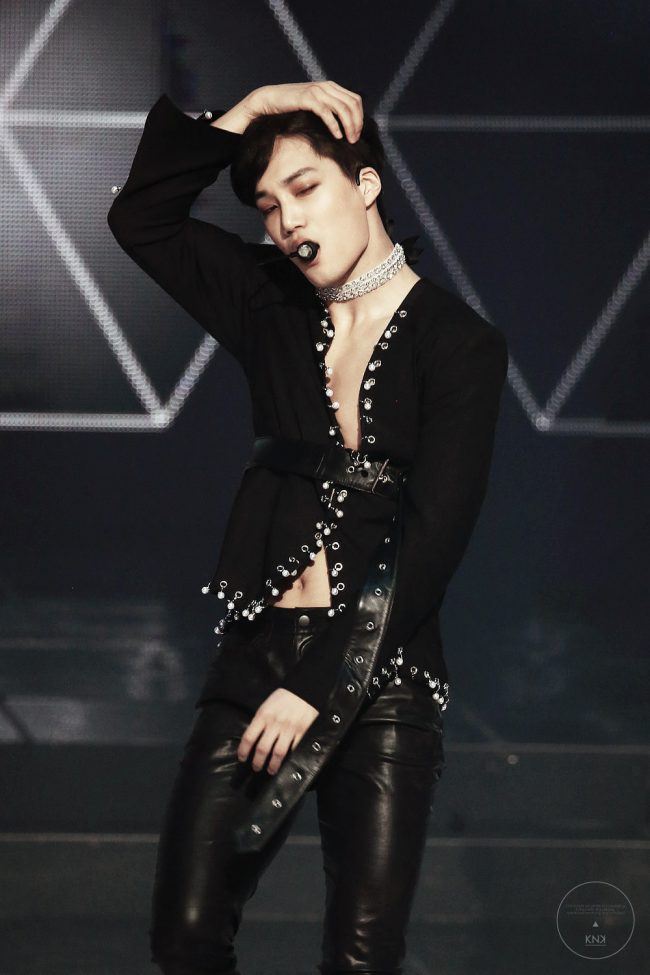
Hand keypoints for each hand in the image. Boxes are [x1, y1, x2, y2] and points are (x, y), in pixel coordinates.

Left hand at [237, 688, 318, 774]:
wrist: (304, 690)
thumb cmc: (283, 697)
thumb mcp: (266, 705)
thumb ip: (260, 720)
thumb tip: (252, 737)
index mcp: (263, 715)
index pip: (249, 737)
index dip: (243, 751)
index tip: (242, 758)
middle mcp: (275, 723)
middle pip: (262, 748)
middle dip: (257, 762)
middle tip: (256, 768)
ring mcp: (289, 728)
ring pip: (278, 753)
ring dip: (273, 765)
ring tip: (270, 770)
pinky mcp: (301, 731)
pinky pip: (294, 749)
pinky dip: (289, 758)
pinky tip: (286, 762)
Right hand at [247, 81, 363, 142]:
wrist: (271, 99)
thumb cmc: (292, 106)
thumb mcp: (314, 104)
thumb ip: (328, 108)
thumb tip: (344, 124)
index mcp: (331, 87)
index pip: (355, 100)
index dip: (360, 117)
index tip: (357, 133)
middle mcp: (326, 86)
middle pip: (352, 104)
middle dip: (357, 123)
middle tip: (355, 140)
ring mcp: (317, 91)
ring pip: (342, 109)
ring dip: (349, 126)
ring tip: (349, 140)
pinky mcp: (307, 99)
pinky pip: (326, 113)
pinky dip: (334, 125)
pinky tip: (337, 136)